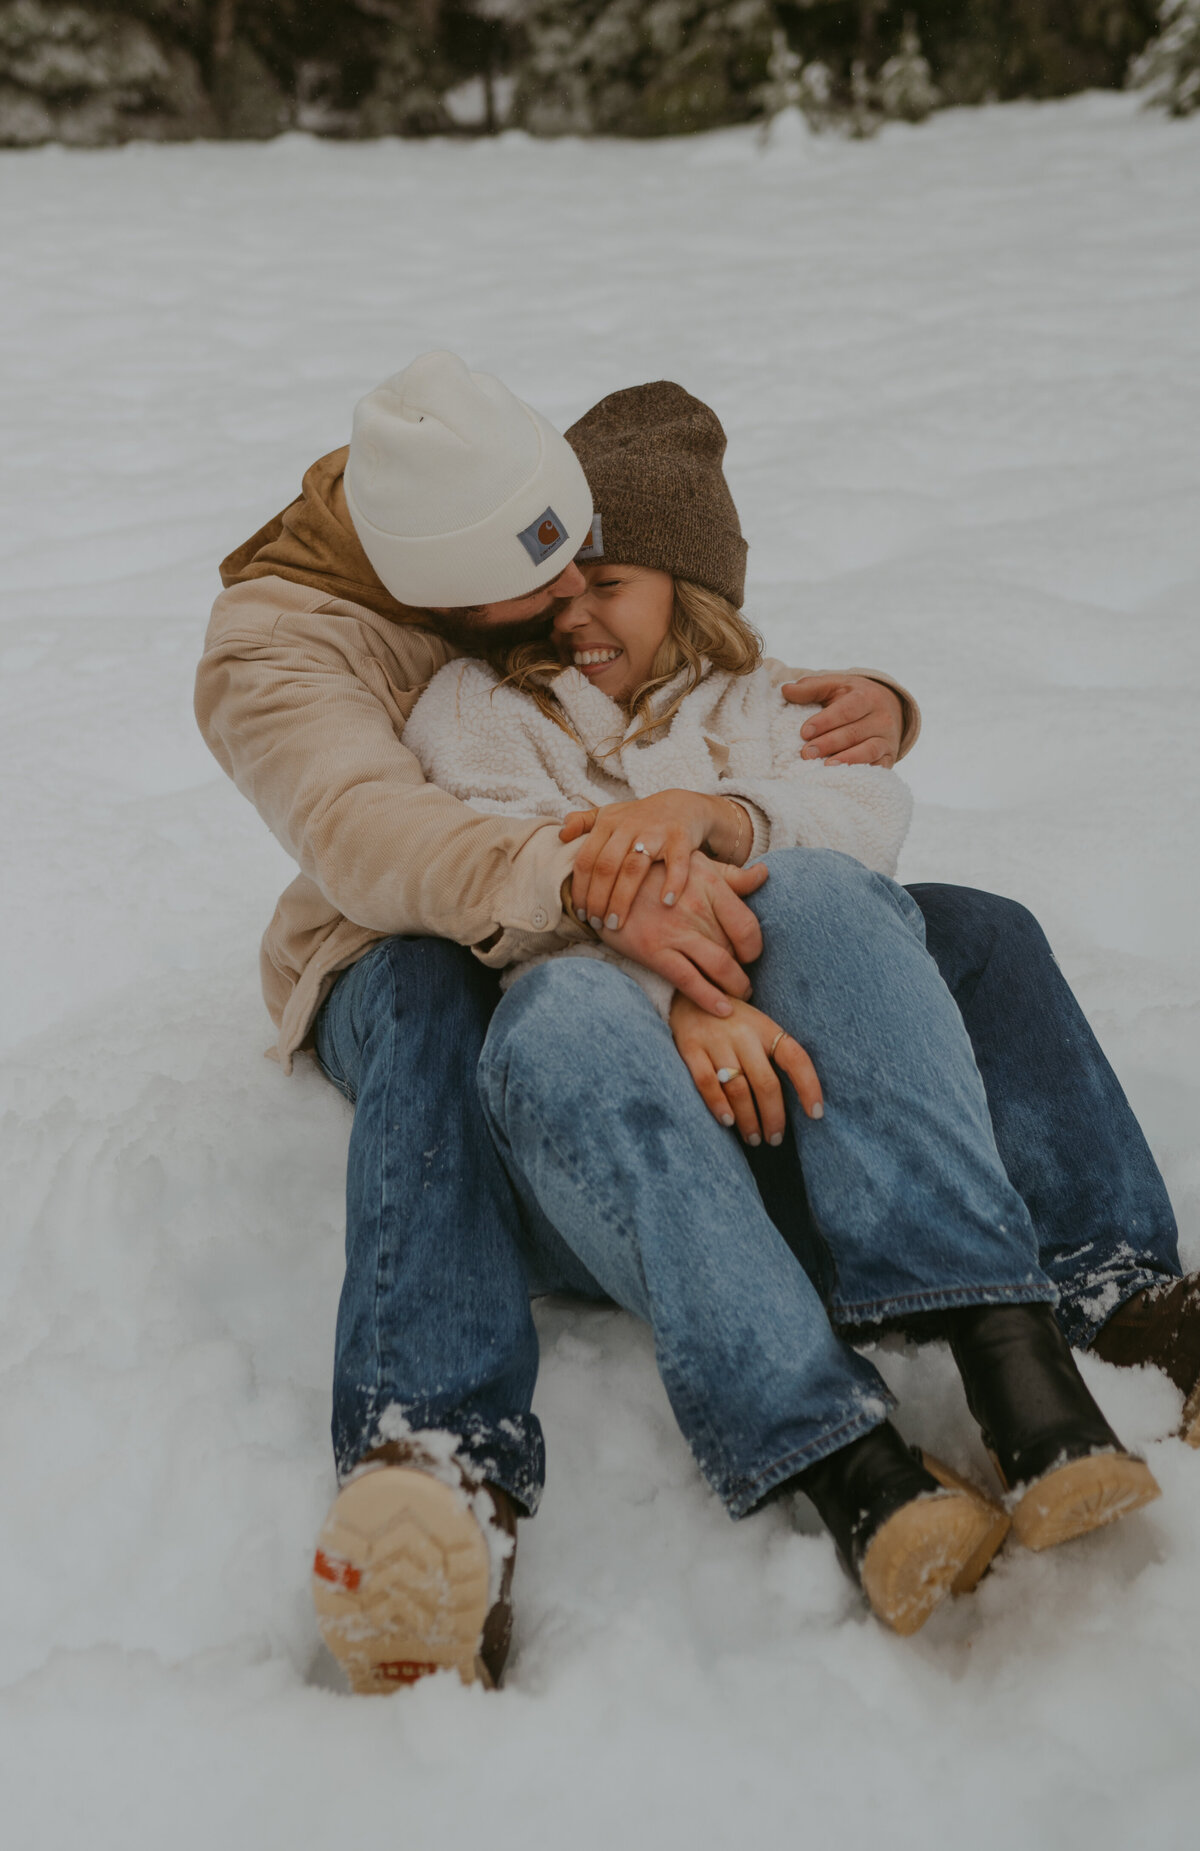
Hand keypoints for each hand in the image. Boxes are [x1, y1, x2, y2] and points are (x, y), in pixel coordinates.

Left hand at [559, 789, 745, 929]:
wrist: (682, 806)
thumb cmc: (639, 818)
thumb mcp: (609, 814)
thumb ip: (582, 822)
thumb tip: (560, 835)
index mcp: (608, 823)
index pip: (586, 859)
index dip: (580, 889)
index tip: (581, 914)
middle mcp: (629, 826)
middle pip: (607, 867)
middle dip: (598, 899)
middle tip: (597, 923)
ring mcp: (655, 832)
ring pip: (634, 868)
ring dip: (622, 898)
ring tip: (617, 923)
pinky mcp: (681, 838)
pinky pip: (677, 862)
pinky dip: (673, 882)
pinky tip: (666, 902)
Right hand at [604, 853, 767, 1016]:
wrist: (604, 879)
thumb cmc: (655, 872)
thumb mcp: (694, 863)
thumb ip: (731, 875)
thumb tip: (764, 875)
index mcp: (710, 885)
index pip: (748, 925)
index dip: (755, 947)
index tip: (750, 956)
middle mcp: (696, 908)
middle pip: (734, 949)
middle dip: (743, 971)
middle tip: (743, 983)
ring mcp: (675, 931)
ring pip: (719, 967)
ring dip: (734, 988)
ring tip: (737, 996)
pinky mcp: (653, 950)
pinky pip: (689, 980)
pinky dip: (709, 998)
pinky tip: (722, 1009)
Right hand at [669, 992, 823, 1144]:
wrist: (690, 991)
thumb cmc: (731, 1019)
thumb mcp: (757, 1026)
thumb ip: (773, 1053)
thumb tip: (797, 1098)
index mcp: (766, 1028)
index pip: (796, 1058)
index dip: (809, 1087)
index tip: (816, 1114)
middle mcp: (744, 1034)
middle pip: (766, 1082)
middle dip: (774, 1117)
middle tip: (775, 1139)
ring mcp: (716, 1040)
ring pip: (738, 1088)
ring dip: (748, 1119)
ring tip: (754, 1138)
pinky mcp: (691, 1047)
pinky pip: (707, 1083)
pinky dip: (718, 1106)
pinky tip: (728, 1122)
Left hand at [782, 673, 903, 766]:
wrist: (888, 707)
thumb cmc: (852, 697)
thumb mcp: (834, 686)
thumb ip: (810, 687)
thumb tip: (786, 690)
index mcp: (866, 697)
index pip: (846, 709)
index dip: (825, 721)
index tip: (804, 732)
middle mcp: (881, 718)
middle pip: (854, 732)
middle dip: (829, 744)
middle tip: (806, 754)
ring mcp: (887, 739)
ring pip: (868, 750)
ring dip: (847, 760)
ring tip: (826, 767)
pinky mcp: (889, 758)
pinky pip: (879, 768)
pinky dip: (863, 773)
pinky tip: (845, 778)